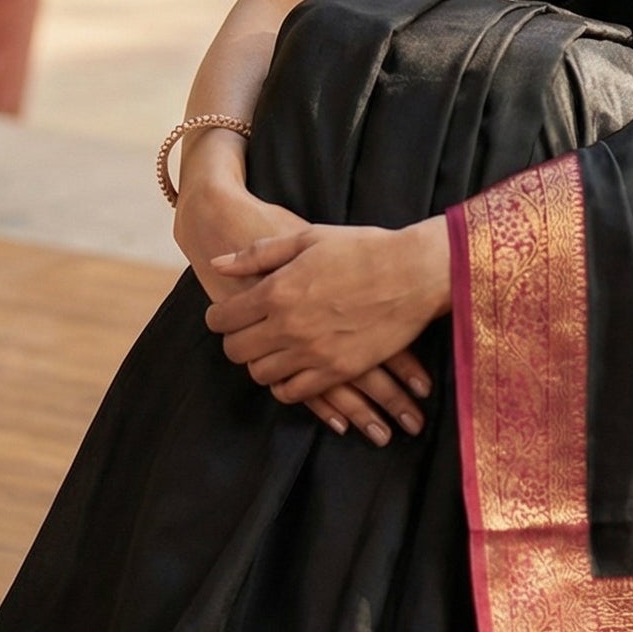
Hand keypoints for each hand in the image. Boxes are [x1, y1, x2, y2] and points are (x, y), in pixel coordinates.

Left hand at [177, 172, 433, 446]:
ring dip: (260, 363)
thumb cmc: (362, 248)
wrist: (415, 272)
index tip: (226, 315)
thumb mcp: (307, 239)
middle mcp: (288, 325)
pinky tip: (293, 369)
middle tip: (248, 332)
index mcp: (276, 290)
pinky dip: (286, 385)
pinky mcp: (338, 370)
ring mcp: (313, 352)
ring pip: (261, 374)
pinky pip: (294, 392)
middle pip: (235, 351)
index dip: (219, 318)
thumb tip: (217, 264)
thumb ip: (258, 255)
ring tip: (272, 350)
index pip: (222, 319)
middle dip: (235, 341)